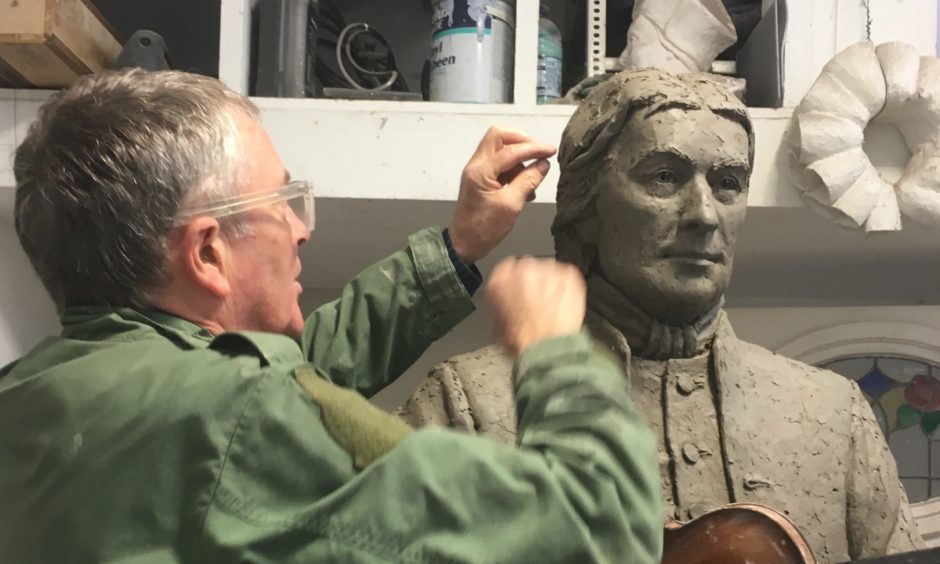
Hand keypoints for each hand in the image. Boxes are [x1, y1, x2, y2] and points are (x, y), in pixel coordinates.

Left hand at [448, 126, 556, 263]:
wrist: (464, 244)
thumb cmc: (485, 228)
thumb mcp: (511, 205)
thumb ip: (528, 181)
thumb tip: (544, 164)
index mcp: (481, 171)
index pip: (511, 150)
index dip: (533, 148)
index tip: (550, 151)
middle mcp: (476, 165)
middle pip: (498, 136)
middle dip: (521, 142)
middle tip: (537, 155)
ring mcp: (477, 171)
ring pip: (500, 149)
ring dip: (519, 159)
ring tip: (531, 181)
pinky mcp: (481, 178)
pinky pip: (499, 164)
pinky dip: (513, 170)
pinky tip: (524, 189)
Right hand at [486, 257, 585, 356]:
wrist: (549, 350)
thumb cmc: (525, 343)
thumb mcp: (497, 327)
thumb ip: (499, 307)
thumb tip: (505, 305)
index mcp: (500, 280)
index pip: (506, 269)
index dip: (513, 282)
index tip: (518, 289)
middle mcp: (523, 270)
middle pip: (528, 268)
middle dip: (532, 283)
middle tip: (536, 302)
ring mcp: (547, 271)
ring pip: (548, 272)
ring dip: (549, 285)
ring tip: (551, 307)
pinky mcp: (568, 276)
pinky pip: (566, 276)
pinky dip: (566, 288)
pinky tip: (562, 303)